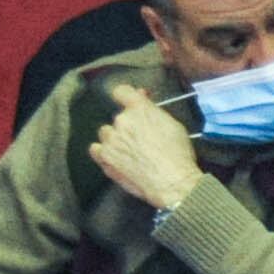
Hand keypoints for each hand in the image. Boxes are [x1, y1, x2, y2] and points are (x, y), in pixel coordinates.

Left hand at [90, 84, 207, 213]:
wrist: (172, 182)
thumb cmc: (178, 155)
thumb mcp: (174, 125)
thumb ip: (154, 112)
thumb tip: (143, 101)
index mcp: (140, 109)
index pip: (122, 91)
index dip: (127, 96)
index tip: (134, 101)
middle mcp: (121, 121)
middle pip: (118, 117)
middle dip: (128, 124)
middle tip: (142, 137)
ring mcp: (110, 140)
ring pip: (106, 132)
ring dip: (115, 138)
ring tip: (130, 150)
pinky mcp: (104, 158)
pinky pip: (96, 148)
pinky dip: (103, 151)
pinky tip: (115, 156)